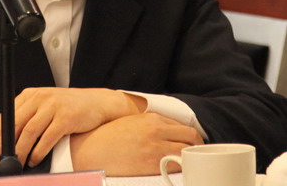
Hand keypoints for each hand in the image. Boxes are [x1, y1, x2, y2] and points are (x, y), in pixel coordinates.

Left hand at [0, 87, 145, 167]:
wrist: (97, 103)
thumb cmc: (70, 107)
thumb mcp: (46, 105)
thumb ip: (29, 116)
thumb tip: (8, 141)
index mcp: (32, 94)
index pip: (7, 114)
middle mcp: (41, 97)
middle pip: (15, 123)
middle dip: (5, 146)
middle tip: (1, 161)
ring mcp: (54, 106)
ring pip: (29, 132)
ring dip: (20, 151)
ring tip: (17, 164)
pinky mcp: (66, 117)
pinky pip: (47, 138)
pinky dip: (38, 152)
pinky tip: (35, 160)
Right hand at [71, 112, 203, 175]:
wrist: (93, 150)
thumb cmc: (110, 137)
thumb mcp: (132, 123)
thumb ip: (151, 124)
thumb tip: (168, 132)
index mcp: (152, 118)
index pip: (182, 125)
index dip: (191, 136)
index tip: (193, 143)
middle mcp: (157, 130)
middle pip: (191, 137)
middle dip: (198, 146)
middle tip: (198, 154)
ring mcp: (156, 148)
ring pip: (187, 152)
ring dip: (192, 158)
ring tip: (192, 164)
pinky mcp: (152, 164)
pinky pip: (177, 167)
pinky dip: (183, 169)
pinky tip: (181, 172)